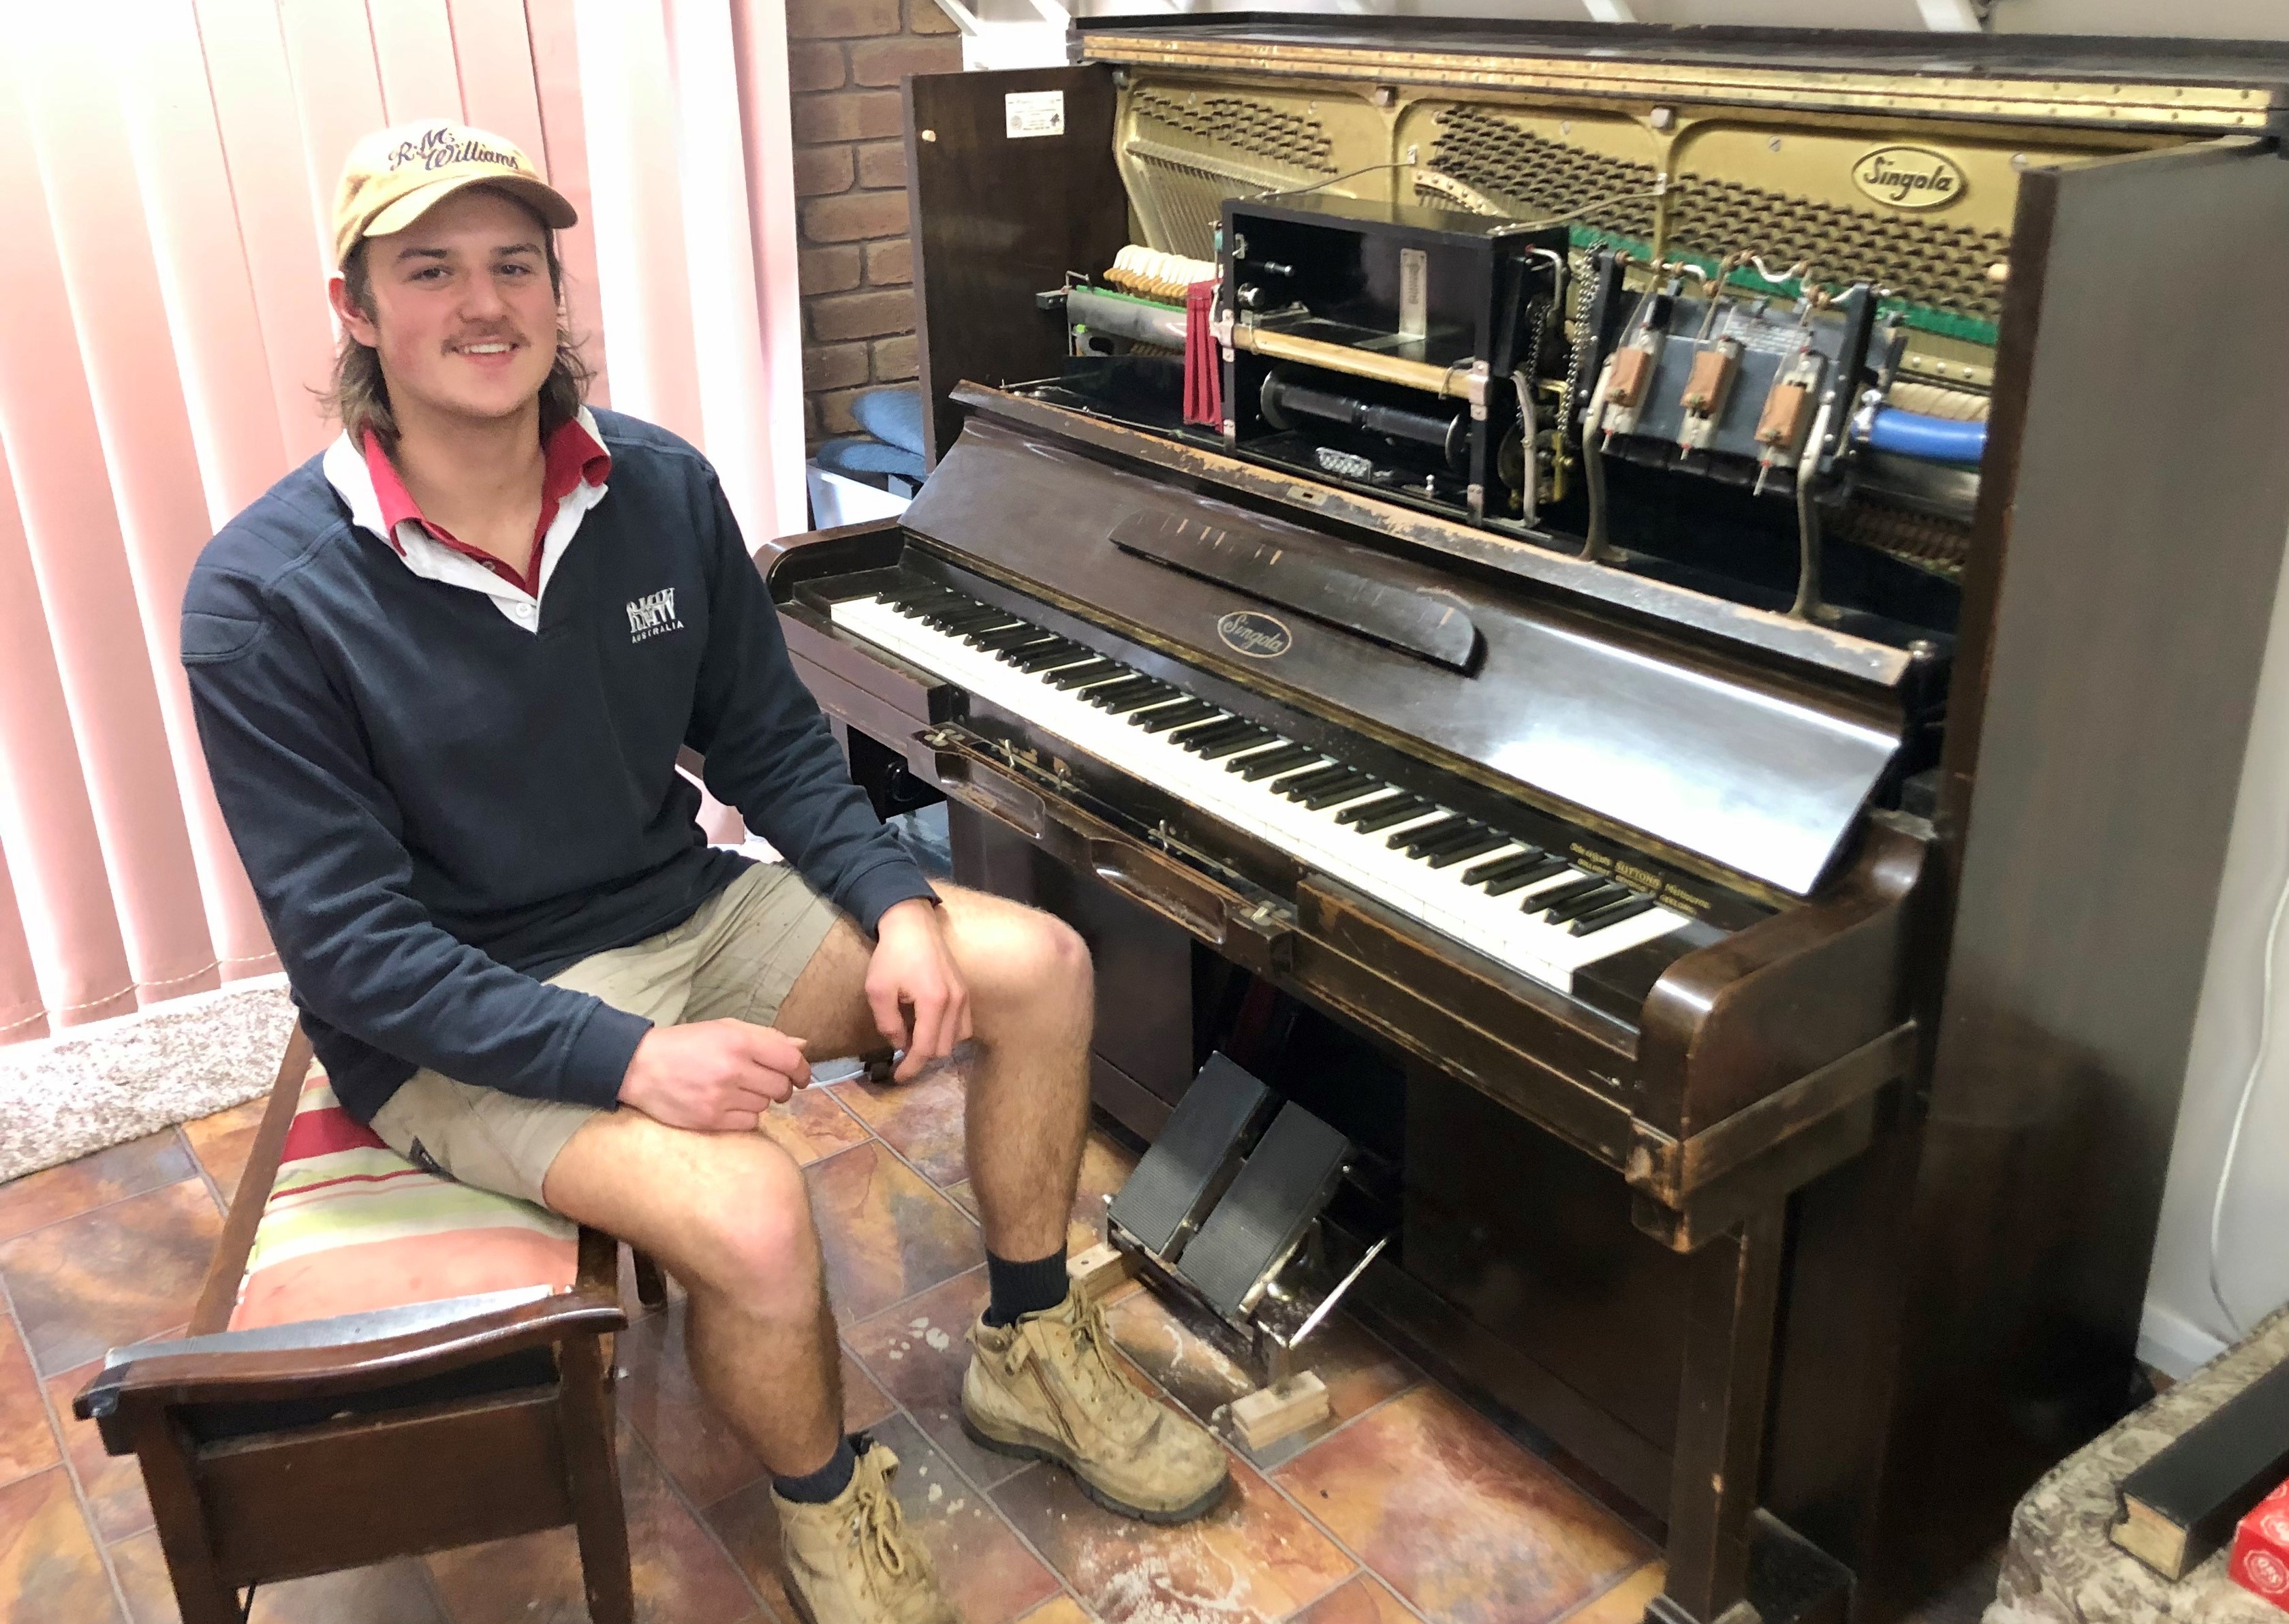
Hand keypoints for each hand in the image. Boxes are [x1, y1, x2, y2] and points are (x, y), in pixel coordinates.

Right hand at [618, 1020, 809, 1130]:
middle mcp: (733, 1069)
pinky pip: (749, 1123)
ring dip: (759, 1100)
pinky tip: (728, 1105)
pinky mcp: (711, 1120)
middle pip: (781, 1087)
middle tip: (768, 1084)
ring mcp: (721, 1097)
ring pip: (765, 1106)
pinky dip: (745, 1116)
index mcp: (739, 1041)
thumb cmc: (687, 1044)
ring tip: (737, 1090)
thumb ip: (766, 1037)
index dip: (802, 1070)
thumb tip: (802, 1046)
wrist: (640, 1067)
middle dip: (782, 1087)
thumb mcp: (725, 1029)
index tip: (802, 1077)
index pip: (790, 1060)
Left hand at [866, 898, 971, 1081]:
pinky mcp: (966, 991)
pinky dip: (949, 1032)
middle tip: (901, 1055)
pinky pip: (964, 1024)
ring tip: (916, 1039)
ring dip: (937, 1045)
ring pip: (958, 1039)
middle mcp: (955, 1002)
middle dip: (922, 1057)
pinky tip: (931, 1026)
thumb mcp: (878, 990)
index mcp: (933, 1002)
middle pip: (943, 1048)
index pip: (926, 1048)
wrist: (912, 924)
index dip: (911, 1067)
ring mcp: (964, 996)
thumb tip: (899, 1045)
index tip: (897, 1077)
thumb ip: (888, 1023)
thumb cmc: (892, 955)